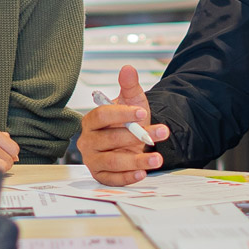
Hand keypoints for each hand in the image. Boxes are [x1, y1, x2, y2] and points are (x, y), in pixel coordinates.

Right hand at [78, 64, 168, 184]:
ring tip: (156, 158)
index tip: (142, 113)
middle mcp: (88, 140)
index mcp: (92, 120)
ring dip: (136, 160)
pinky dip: (128, 178)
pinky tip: (142, 173)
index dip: (122, 114)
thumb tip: (128, 69)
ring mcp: (93, 159)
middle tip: (160, 133)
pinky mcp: (101, 175)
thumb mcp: (132, 102)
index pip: (102, 115)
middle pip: (109, 139)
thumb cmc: (128, 122)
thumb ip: (129, 86)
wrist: (132, 141)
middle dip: (137, 136)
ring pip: (113, 161)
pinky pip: (113, 179)